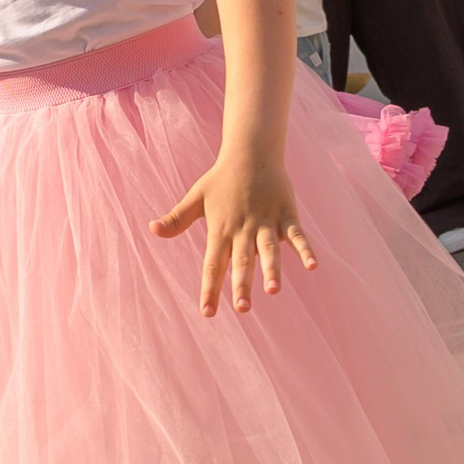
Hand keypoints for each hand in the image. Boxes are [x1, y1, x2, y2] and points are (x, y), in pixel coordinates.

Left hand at [150, 146, 317, 316]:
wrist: (250, 150)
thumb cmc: (221, 178)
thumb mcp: (196, 198)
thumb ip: (177, 218)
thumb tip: (151, 229)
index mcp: (221, 230)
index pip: (213, 265)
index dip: (210, 289)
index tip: (207, 313)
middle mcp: (243, 229)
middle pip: (242, 261)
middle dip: (242, 285)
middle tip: (242, 309)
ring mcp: (266, 222)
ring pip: (269, 249)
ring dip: (272, 269)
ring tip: (273, 290)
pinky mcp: (286, 214)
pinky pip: (297, 235)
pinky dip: (305, 250)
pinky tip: (312, 267)